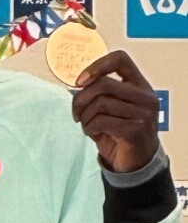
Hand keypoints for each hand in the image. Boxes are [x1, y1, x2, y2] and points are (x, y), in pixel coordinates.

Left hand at [71, 51, 160, 172]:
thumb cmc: (119, 133)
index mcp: (139, 85)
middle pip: (103, 84)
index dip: (96, 66)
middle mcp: (145, 96)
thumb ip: (100, 94)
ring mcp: (143, 113)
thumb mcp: (111, 109)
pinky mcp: (135, 130)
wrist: (136, 163)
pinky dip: (89, 128)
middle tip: (76, 114)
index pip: (120, 59)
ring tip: (87, 126)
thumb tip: (77, 85)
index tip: (80, 81)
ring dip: (85, 117)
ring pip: (100, 103)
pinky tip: (93, 134)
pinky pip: (101, 121)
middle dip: (81, 99)